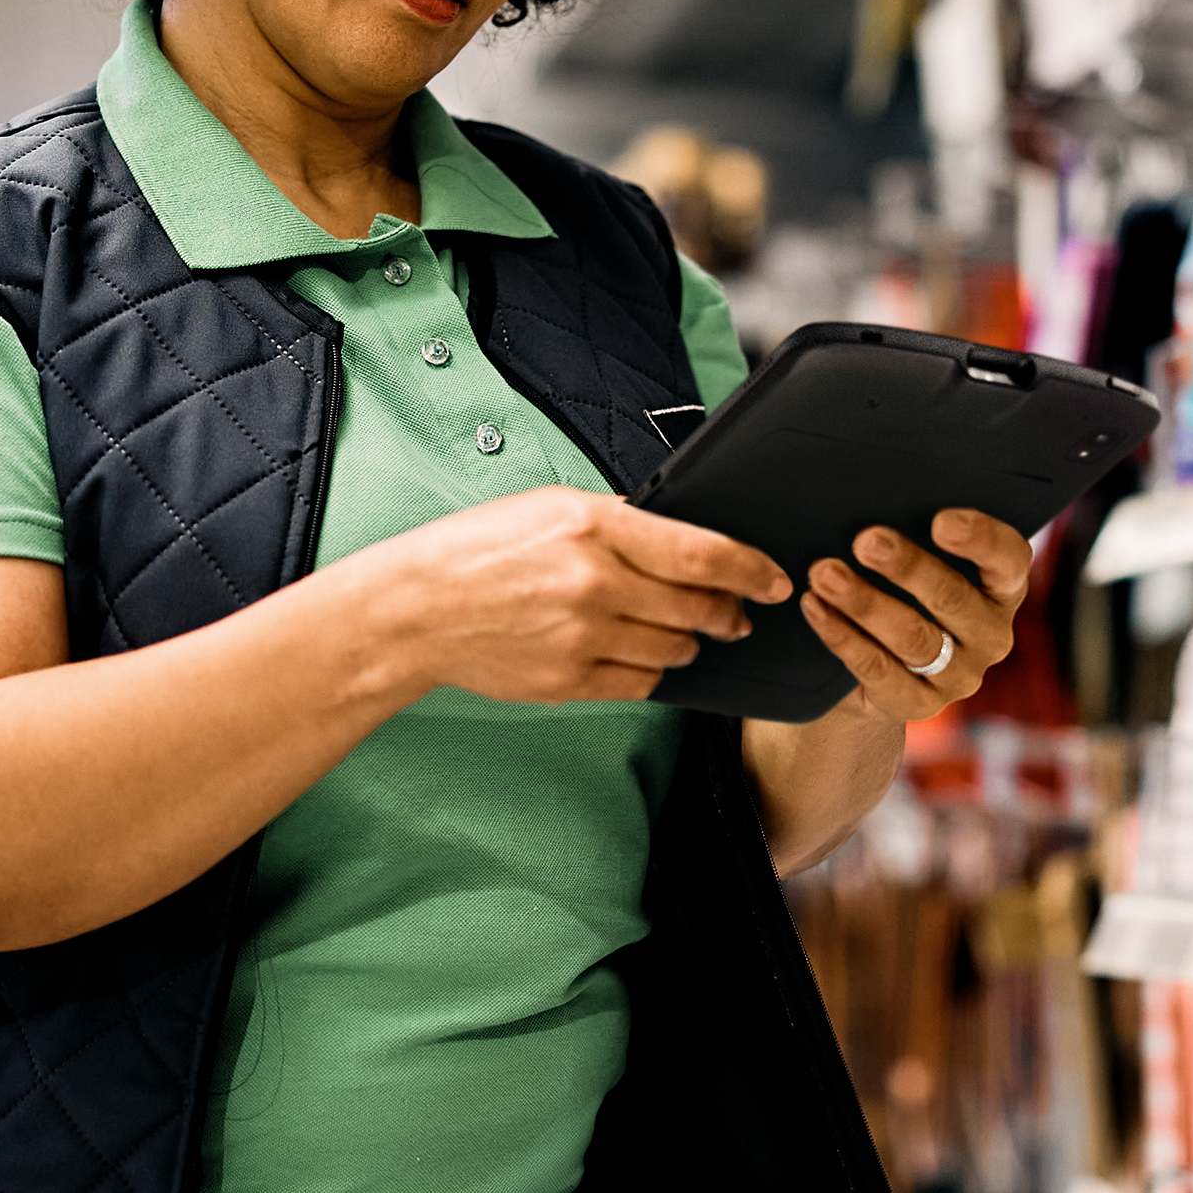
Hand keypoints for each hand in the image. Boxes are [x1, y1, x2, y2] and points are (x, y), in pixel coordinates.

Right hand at [353, 487, 788, 705]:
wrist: (418, 608)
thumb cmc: (481, 550)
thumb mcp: (552, 507)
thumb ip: (620, 522)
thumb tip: (681, 537)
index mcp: (594, 527)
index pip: (701, 552)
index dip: (750, 569)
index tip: (774, 579)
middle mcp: (594, 583)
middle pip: (698, 607)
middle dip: (729, 612)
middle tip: (738, 612)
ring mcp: (582, 638)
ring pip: (675, 650)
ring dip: (689, 642)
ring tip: (681, 631)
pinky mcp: (568, 681)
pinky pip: (641, 684)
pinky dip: (652, 671)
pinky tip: (641, 654)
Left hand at [802, 509, 1029, 722]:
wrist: (880, 666)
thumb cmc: (902, 590)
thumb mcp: (918, 563)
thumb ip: (912, 533)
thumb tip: (873, 501)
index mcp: (1002, 588)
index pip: (1009, 560)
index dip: (981, 539)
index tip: (941, 520)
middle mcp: (991, 635)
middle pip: (953, 598)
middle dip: (907, 567)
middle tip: (865, 540)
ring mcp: (958, 676)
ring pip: (914, 638)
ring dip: (865, 603)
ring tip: (824, 573)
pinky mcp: (919, 704)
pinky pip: (878, 669)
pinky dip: (842, 636)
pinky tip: (816, 608)